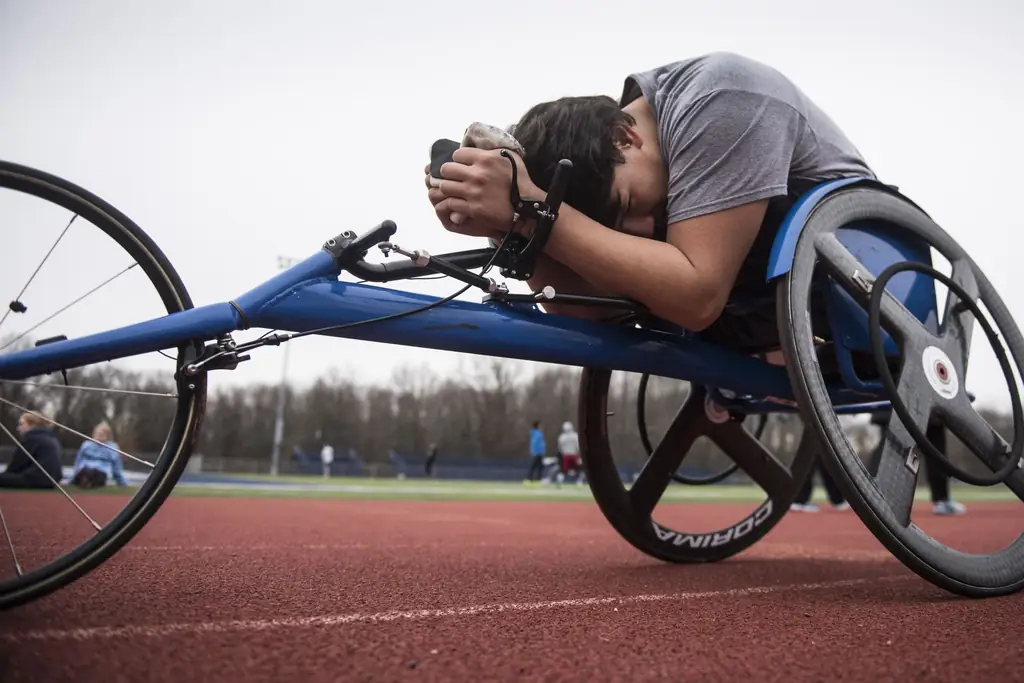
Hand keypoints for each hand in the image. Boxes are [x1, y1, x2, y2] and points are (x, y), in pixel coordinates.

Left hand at [423, 147, 541, 238]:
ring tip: (452, 191)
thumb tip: (480, 149)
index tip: (462, 165)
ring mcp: (473, 192)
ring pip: (445, 187)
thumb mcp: (511, 158)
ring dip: (447, 189)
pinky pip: (451, 203)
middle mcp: (477, 174)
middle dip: (448, 173)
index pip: (457, 154)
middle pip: (446, 169)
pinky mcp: (472, 208)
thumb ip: (493, 152)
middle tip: (452, 178)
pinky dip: (450, 204)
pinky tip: (455, 204)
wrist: (528, 208)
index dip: (458, 160)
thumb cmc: (521, 182)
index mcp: (486, 159)